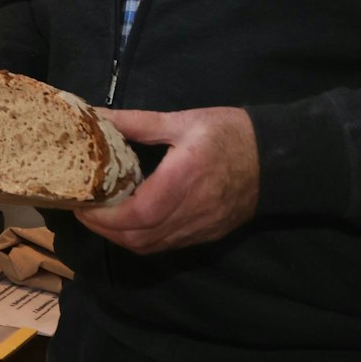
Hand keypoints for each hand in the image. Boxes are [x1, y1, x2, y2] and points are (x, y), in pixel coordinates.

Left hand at [77, 106, 258, 254]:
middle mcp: (192, 211)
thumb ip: (137, 122)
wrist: (278, 158)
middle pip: (139, 238)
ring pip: (151, 246)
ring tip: (103, 216)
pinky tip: (132, 221)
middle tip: (85, 210)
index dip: (105, 217)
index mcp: (184, 180)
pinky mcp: (208, 234)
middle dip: (105, 230)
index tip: (82, 205)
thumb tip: (96, 115)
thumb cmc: (229, 134)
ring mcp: (202, 227)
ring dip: (121, 237)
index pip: (138, 214)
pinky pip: (167, 245)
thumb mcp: (182, 121)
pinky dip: (142, 239)